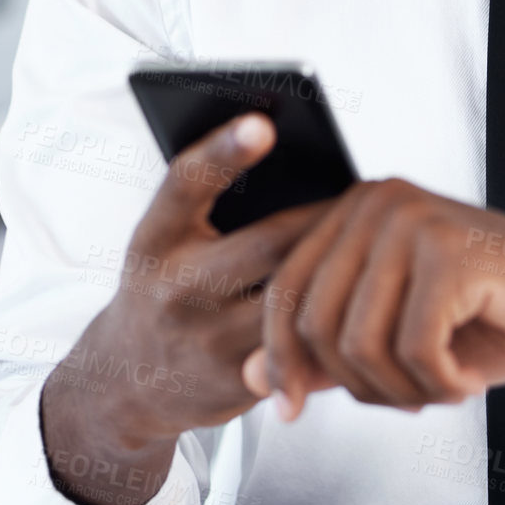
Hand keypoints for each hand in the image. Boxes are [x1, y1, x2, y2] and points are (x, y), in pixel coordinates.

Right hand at [40, 112, 333, 504]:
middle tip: (367, 192)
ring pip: (294, 296)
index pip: (185, 184)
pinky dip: (334, 318)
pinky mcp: (239, 381)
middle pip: (266, 242)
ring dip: (338, 267)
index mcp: (154, 239)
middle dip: (323, 216)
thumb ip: (212, 206)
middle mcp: (174, 289)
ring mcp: (207, 339)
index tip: (263, 122)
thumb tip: (295, 161)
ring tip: (377, 239)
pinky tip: (365, 299)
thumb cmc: (167, 284)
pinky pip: (303, 343)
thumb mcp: (167, 242)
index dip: (225, 152)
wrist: (128, 379)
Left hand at [240, 178, 504, 420]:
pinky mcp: (452, 253)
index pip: (284, 289)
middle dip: (353, 385)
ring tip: (444, 386)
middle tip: (409, 399)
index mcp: (358, 209)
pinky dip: (440, 385)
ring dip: (401, 391)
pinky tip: (470, 380)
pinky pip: (412, 350)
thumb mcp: (401, 339)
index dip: (281, 358)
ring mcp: (415, 221)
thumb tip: (257, 380)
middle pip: (313, 321)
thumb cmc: (502, 316)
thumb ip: (331, 352)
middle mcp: (379, 201)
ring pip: (358, 344)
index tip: (290, 410)